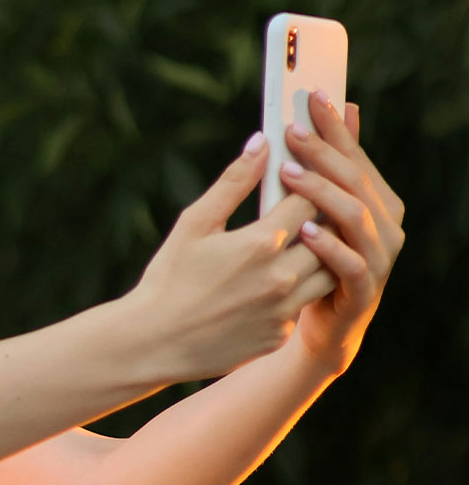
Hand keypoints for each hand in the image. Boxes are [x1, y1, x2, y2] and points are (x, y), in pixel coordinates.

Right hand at [133, 135, 339, 380]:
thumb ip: (233, 182)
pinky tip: (276, 282)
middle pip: (328, 235)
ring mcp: (285, 310)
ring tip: (299, 244)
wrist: (154, 341)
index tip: (299, 177)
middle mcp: (282, 277)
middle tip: (306, 208)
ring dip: (320, 254)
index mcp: (261, 243)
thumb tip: (262, 142)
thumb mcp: (194, 223)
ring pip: (329, 272)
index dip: (308, 184)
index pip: (309, 201)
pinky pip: (305, 304)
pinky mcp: (280, 334)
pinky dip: (299, 289)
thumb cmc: (168, 277)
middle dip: (320, 218)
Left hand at [278, 90, 405, 375]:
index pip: (356, 155)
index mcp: (378, 200)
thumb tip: (344, 106)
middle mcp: (386, 226)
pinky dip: (328, 245)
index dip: (336, 125)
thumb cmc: (312, 258)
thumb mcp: (318, 208)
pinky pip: (349, 264)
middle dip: (324, 151)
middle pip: (356, 180)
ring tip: (288, 172)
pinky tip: (303, 229)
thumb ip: (332, 164)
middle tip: (291, 129)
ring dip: (321, 191)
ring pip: (355, 217)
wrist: (315, 325)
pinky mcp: (363, 291)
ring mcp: (378, 259)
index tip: (311, 94)